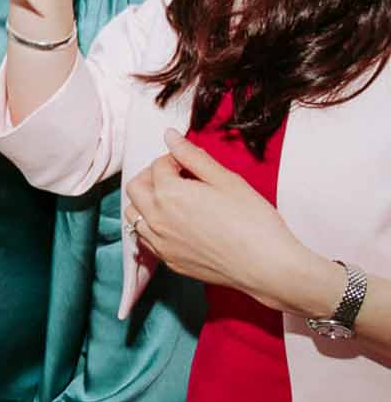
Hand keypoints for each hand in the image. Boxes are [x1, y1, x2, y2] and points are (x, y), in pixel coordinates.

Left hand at [125, 130, 312, 310]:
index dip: (174, 159)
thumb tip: (170, 136)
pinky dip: (151, 226)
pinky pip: (145, 239)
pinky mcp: (169, 261)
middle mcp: (156, 219)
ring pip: (134, 215)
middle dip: (151, 176)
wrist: (267, 265)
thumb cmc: (253, 221)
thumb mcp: (226, 179)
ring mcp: (160, 243)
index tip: (190, 163)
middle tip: (176, 176)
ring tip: (172, 199)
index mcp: (169, 194)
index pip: (158, 165)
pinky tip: (172, 224)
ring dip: (146, 202)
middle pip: (136, 188)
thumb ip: (192, 155)